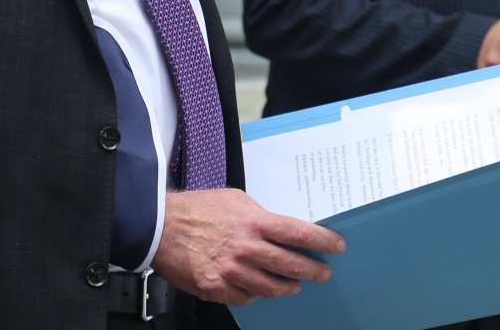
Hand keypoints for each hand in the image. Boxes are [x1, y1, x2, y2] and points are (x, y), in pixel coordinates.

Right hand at [153, 188, 345, 305]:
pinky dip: (258, 294)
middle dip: (314, 270)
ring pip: (273, 288)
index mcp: (255, 223)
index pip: (301, 234)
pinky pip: (248, 298)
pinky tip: (261, 288)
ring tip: (294, 284)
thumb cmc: (198, 210)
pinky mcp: (218, 288)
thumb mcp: (236, 201)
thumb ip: (260, 217)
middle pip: (293, 265)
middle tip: (323, 272)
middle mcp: (248, 249)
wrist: (162, 227)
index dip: (324, 242)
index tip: (337, 246)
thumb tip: (280, 229)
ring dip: (288, 287)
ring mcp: (233, 272)